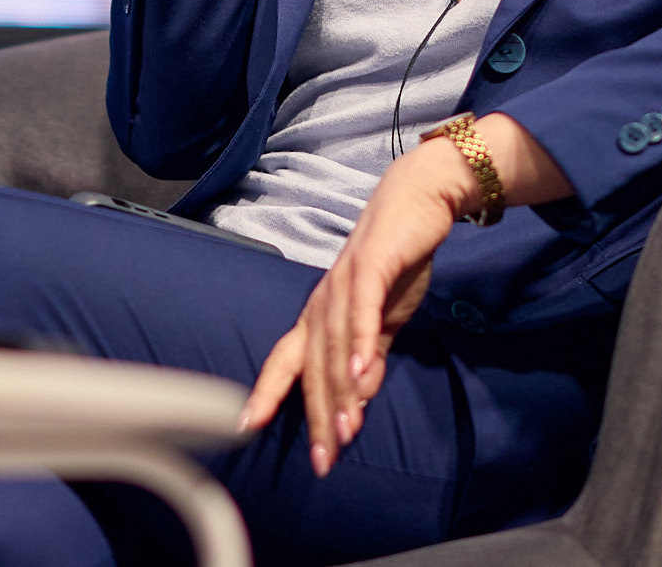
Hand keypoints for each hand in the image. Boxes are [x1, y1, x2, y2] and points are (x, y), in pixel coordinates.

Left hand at [238, 135, 470, 475]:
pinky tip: (364, 377)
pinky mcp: (370, 268)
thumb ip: (370, 357)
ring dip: (342, 393)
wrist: (415, 202)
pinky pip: (362, 313)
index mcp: (319, 317)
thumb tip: (360, 397)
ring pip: (336, 348)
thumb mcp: (382, 321)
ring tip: (346, 432)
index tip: (246, 428)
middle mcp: (322, 303)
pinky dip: (361, 346)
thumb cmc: (394, 263)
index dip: (266, 393)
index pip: (285, 361)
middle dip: (317, 416)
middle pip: (313, 367)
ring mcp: (342, 285)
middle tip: (324, 459)